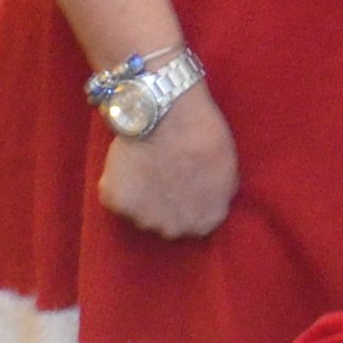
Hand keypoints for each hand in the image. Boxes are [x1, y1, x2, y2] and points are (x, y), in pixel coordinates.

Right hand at [97, 88, 238, 238]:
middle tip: (161, 172)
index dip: (187, 202)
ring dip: (140, 194)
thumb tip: (207, 199)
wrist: (169, 112)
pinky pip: (114, 197)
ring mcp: (143, 219)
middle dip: (162, 203)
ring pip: (138, 212)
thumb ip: (216, 195)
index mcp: (204, 223)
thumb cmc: (203, 134)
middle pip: (164, 223)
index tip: (182, 183)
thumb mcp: (228, 169)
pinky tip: (128, 160)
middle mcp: (174, 229)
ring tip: (144, 164)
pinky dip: (118, 182)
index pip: (195, 225)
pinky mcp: (117, 202)